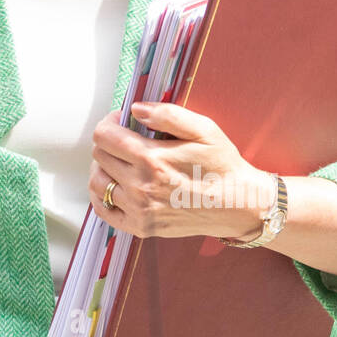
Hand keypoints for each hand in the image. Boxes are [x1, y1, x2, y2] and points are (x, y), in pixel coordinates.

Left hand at [88, 101, 275, 239]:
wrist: (239, 206)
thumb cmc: (222, 165)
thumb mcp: (204, 129)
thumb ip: (168, 114)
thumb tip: (136, 109)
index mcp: (152, 159)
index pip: (104, 136)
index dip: (109, 123)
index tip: (121, 121)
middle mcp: (141, 186)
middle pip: (99, 156)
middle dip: (108, 142)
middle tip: (125, 140)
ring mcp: (139, 210)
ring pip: (97, 182)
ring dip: (103, 167)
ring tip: (120, 161)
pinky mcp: (141, 227)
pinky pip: (103, 211)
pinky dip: (101, 196)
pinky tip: (114, 185)